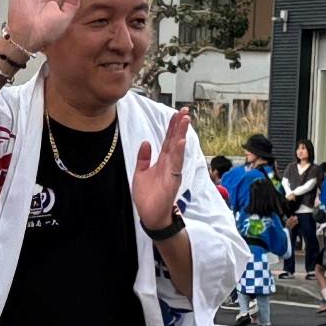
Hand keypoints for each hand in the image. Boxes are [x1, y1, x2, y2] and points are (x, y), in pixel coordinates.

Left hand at [133, 108, 191, 229]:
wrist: (150, 215)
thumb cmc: (147, 196)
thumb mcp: (140, 173)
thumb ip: (143, 158)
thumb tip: (146, 142)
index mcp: (162, 161)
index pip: (168, 140)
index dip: (172, 127)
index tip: (176, 114)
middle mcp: (170, 164)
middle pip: (175, 141)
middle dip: (179, 126)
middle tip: (185, 111)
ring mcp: (172, 171)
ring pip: (178, 149)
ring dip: (181, 134)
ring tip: (185, 120)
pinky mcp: (173, 180)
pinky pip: (176, 164)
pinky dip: (178, 152)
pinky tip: (180, 141)